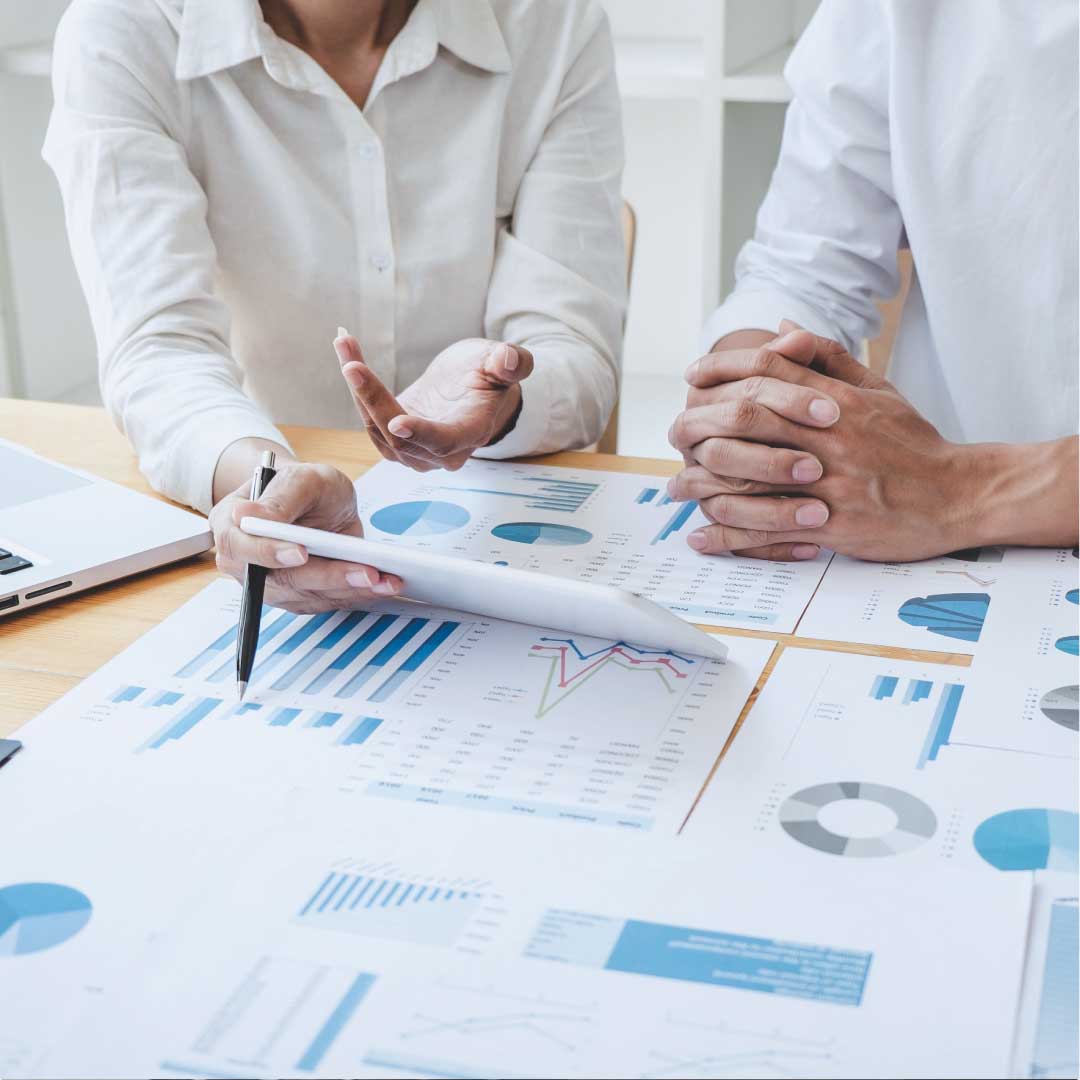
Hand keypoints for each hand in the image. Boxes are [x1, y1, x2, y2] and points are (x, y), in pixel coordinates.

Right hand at [210, 462, 402, 612]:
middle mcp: (247, 563)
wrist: (319, 500)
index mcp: (232, 527)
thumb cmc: (304, 486)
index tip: (300, 552)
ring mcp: (273, 584)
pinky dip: (357, 594)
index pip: (242, 548)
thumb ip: (280, 497)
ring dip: (349, 589)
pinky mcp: (300, 596)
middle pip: (281, 579)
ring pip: (308, 595)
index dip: (269, 553)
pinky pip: (327, 601)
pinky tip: (384, 584)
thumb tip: (246, 514)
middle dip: (327, 576)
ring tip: (384, 579)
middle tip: (364, 572)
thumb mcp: (300, 478)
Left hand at [334, 331, 532, 471]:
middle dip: (373, 398)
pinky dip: (355, 387)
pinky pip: (368, 417)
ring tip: (344, 342)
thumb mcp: (501, 363)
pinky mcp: (392, 440)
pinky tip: (347, 351)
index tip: (397, 422)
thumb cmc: (489, 375)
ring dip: (357, 388)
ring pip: (377, 428)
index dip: (422, 434)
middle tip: (352, 364)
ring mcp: (413, 451)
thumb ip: (511, 363)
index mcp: (470, 433)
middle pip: (400, 437)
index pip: (444, 441)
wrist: (470, 390)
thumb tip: (510, 360)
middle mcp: (440, 452)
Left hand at [668, 326, 977, 561]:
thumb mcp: (878, 389)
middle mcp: (830, 437)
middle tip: (674, 430)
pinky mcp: (831, 525)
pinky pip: (767, 530)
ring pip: (750, 475)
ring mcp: (829, 482)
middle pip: (749, 417)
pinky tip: (701, 536)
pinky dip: (728, 534)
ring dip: (704, 482)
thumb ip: (827, 358)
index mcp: (839, 401)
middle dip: (702, 421)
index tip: (693, 376)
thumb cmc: (912, 442)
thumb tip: (782, 328)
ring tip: (674, 489)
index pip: (770, 370)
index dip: (724, 368)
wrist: (957, 496)